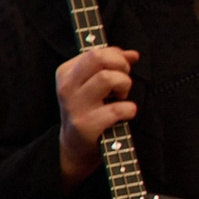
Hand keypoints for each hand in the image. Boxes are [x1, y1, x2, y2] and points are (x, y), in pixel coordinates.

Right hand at [56, 46, 138, 183]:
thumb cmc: (89, 109)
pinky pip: (118, 109)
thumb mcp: (93, 83)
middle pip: (99, 58)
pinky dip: (129, 110)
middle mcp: (67, 87)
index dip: (117, 58)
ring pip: (108, 78)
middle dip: (121, 66)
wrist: (75, 146)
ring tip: (121, 98)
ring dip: (124, 87)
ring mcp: (75, 106)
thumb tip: (132, 54)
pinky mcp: (86, 125)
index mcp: (66, 72)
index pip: (96, 51)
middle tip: (122, 82)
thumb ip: (112, 64)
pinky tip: (124, 114)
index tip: (120, 70)